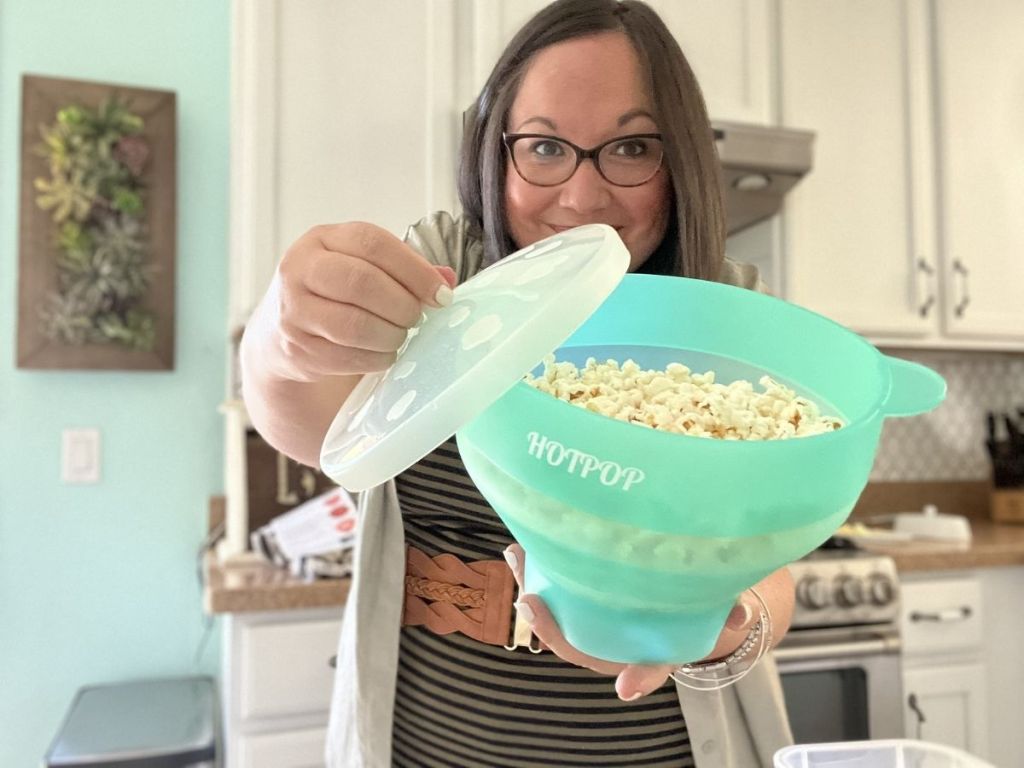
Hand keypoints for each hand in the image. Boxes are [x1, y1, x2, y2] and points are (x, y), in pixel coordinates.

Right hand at [255, 222, 456, 383]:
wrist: (280, 332)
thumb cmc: (335, 293)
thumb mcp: (363, 267)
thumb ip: (405, 269)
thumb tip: (446, 279)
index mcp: (322, 239)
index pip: (372, 243)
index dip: (414, 270)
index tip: (441, 295)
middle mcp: (300, 269)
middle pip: (361, 282)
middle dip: (402, 305)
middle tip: (417, 317)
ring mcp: (293, 311)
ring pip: (354, 325)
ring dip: (391, 335)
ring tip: (400, 335)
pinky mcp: (296, 350)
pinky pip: (347, 358)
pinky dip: (376, 358)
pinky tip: (383, 352)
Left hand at [503, 543, 791, 700]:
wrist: (689, 593)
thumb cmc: (702, 599)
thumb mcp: (720, 602)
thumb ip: (729, 610)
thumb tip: (741, 614)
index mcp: (656, 651)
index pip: (647, 669)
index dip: (639, 677)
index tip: (627, 687)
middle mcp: (620, 644)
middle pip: (582, 647)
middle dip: (552, 628)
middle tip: (531, 601)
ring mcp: (597, 625)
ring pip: (560, 620)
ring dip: (533, 590)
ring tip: (516, 555)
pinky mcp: (580, 602)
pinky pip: (553, 594)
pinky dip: (536, 572)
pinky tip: (522, 545)